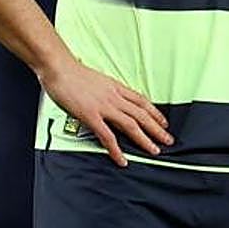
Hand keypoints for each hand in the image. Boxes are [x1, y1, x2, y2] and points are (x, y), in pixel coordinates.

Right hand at [39, 57, 172, 166]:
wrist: (60, 68)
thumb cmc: (73, 73)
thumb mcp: (98, 80)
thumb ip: (106, 90)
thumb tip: (110, 98)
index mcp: (115, 87)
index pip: (141, 101)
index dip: (155, 112)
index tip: (164, 122)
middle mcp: (114, 97)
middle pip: (142, 114)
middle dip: (157, 128)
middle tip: (168, 140)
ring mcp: (103, 106)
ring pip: (131, 125)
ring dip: (144, 139)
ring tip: (154, 150)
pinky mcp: (90, 115)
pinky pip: (107, 136)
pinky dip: (116, 150)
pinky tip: (122, 159)